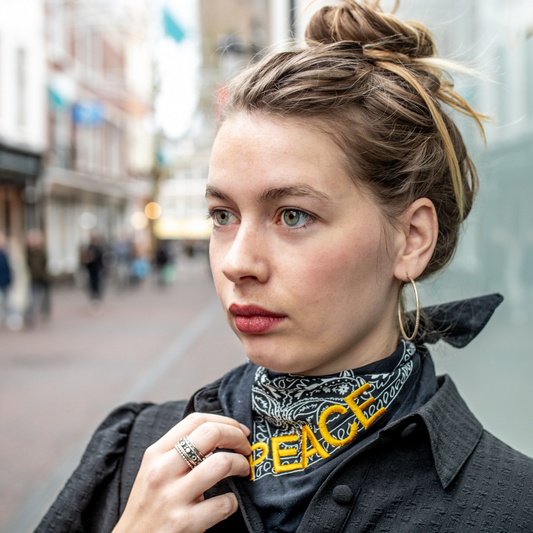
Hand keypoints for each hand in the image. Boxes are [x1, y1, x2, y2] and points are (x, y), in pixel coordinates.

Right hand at [113, 413, 251, 532]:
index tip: (239, 430)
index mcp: (155, 453)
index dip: (225, 421)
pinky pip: (223, 503)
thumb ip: (178, 452)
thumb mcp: (154, 471)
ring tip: (243, 471)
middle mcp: (162, 470)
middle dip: (237, 437)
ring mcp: (171, 497)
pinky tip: (228, 503)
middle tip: (246, 448)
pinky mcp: (183, 523)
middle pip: (211, 434)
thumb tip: (217, 435)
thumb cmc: (148, 507)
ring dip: (241, 465)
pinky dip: (233, 502)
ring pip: (222, 463)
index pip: (196, 420)